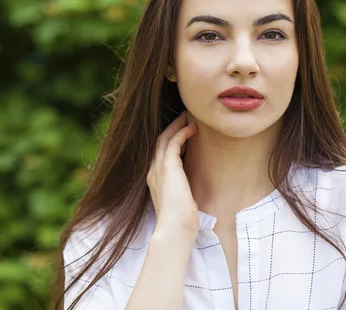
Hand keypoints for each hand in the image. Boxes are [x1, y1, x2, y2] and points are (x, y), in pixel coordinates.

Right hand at [147, 110, 199, 238]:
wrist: (176, 228)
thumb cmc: (181, 220)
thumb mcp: (181, 201)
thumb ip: (183, 190)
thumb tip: (192, 188)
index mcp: (156, 180)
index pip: (160, 154)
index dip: (171, 140)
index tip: (182, 132)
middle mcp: (153, 172)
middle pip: (160, 141)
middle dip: (172, 128)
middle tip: (183, 117)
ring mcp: (158, 168)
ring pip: (164, 138)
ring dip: (176, 126)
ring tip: (188, 117)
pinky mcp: (167, 167)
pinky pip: (173, 142)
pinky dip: (182, 133)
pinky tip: (192, 128)